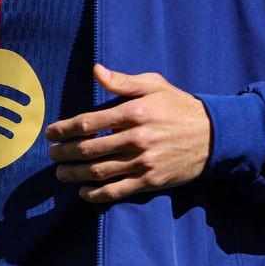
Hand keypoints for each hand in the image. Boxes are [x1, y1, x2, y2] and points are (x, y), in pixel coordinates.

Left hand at [47, 64, 211, 203]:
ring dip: (74, 174)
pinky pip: (117, 191)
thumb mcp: (154, 85)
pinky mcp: (151, 181)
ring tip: (61, 173)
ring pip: (99, 172)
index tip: (51, 133)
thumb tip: (96, 71)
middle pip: (89, 149)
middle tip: (52, 154)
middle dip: (64, 153)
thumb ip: (123, 81)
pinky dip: (97, 194)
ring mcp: (143, 162)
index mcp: (134, 112)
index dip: (64, 129)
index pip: (88, 122)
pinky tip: (84, 192)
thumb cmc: (179, 107)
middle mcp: (136, 138)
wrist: (213, 135)